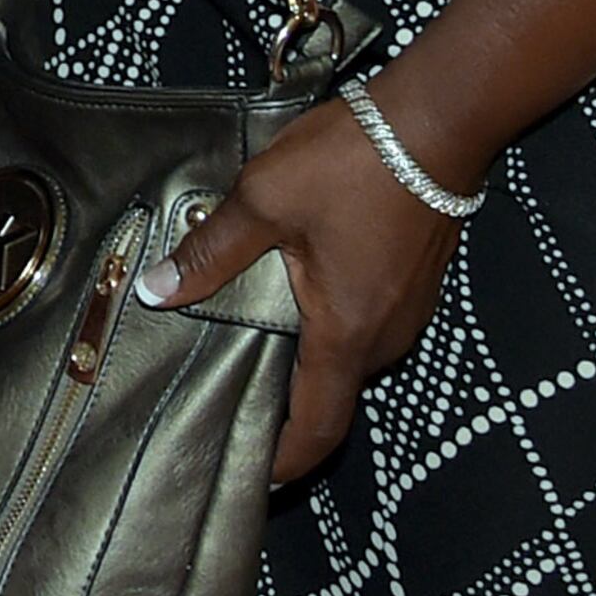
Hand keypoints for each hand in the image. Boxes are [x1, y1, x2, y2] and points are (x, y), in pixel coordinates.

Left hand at [133, 85, 467, 483]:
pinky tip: (295, 295)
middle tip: (229, 395)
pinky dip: (330, 328)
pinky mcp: (415, 285)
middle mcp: (384, 338)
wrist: (437, 123)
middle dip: (285, 404)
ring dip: (307, 360)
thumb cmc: (353, 163)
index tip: (251, 473)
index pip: (318, 427)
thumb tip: (158, 289)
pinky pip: (366, 325)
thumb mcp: (265, 201)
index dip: (285, 459)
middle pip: (332, 395)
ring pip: (349, 357)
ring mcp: (407, 313)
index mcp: (346, 334)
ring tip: (252, 342)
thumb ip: (211, 251)